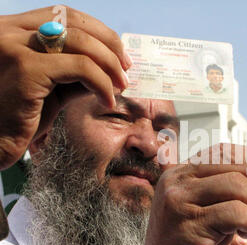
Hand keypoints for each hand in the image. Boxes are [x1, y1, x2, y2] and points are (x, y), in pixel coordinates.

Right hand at [0, 6, 130, 169]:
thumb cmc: (20, 118)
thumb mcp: (50, 86)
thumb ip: (74, 71)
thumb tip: (111, 63)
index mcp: (12, 29)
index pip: (64, 15)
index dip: (97, 31)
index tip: (119, 54)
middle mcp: (8, 30)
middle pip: (74, 22)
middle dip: (109, 44)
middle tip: (126, 69)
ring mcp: (14, 46)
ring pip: (81, 43)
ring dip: (110, 65)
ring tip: (121, 85)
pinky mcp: (25, 69)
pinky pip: (80, 68)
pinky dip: (101, 83)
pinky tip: (107, 100)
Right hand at [137, 144, 246, 244]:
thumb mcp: (213, 208)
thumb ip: (234, 188)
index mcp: (180, 173)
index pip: (223, 151)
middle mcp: (176, 182)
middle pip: (232, 162)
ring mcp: (179, 202)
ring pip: (238, 186)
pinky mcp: (189, 226)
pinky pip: (237, 213)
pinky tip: (245, 236)